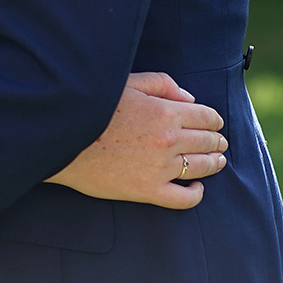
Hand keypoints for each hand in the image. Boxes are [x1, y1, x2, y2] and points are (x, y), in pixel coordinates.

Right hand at [46, 71, 226, 208]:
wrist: (63, 138)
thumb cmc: (94, 107)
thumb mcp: (127, 83)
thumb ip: (162, 84)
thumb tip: (190, 99)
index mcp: (165, 111)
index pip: (206, 117)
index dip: (215, 120)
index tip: (215, 123)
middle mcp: (168, 140)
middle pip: (208, 141)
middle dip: (217, 140)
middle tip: (220, 142)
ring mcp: (160, 168)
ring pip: (202, 168)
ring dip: (215, 163)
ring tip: (217, 162)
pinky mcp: (148, 191)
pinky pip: (184, 199)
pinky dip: (196, 194)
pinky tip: (197, 188)